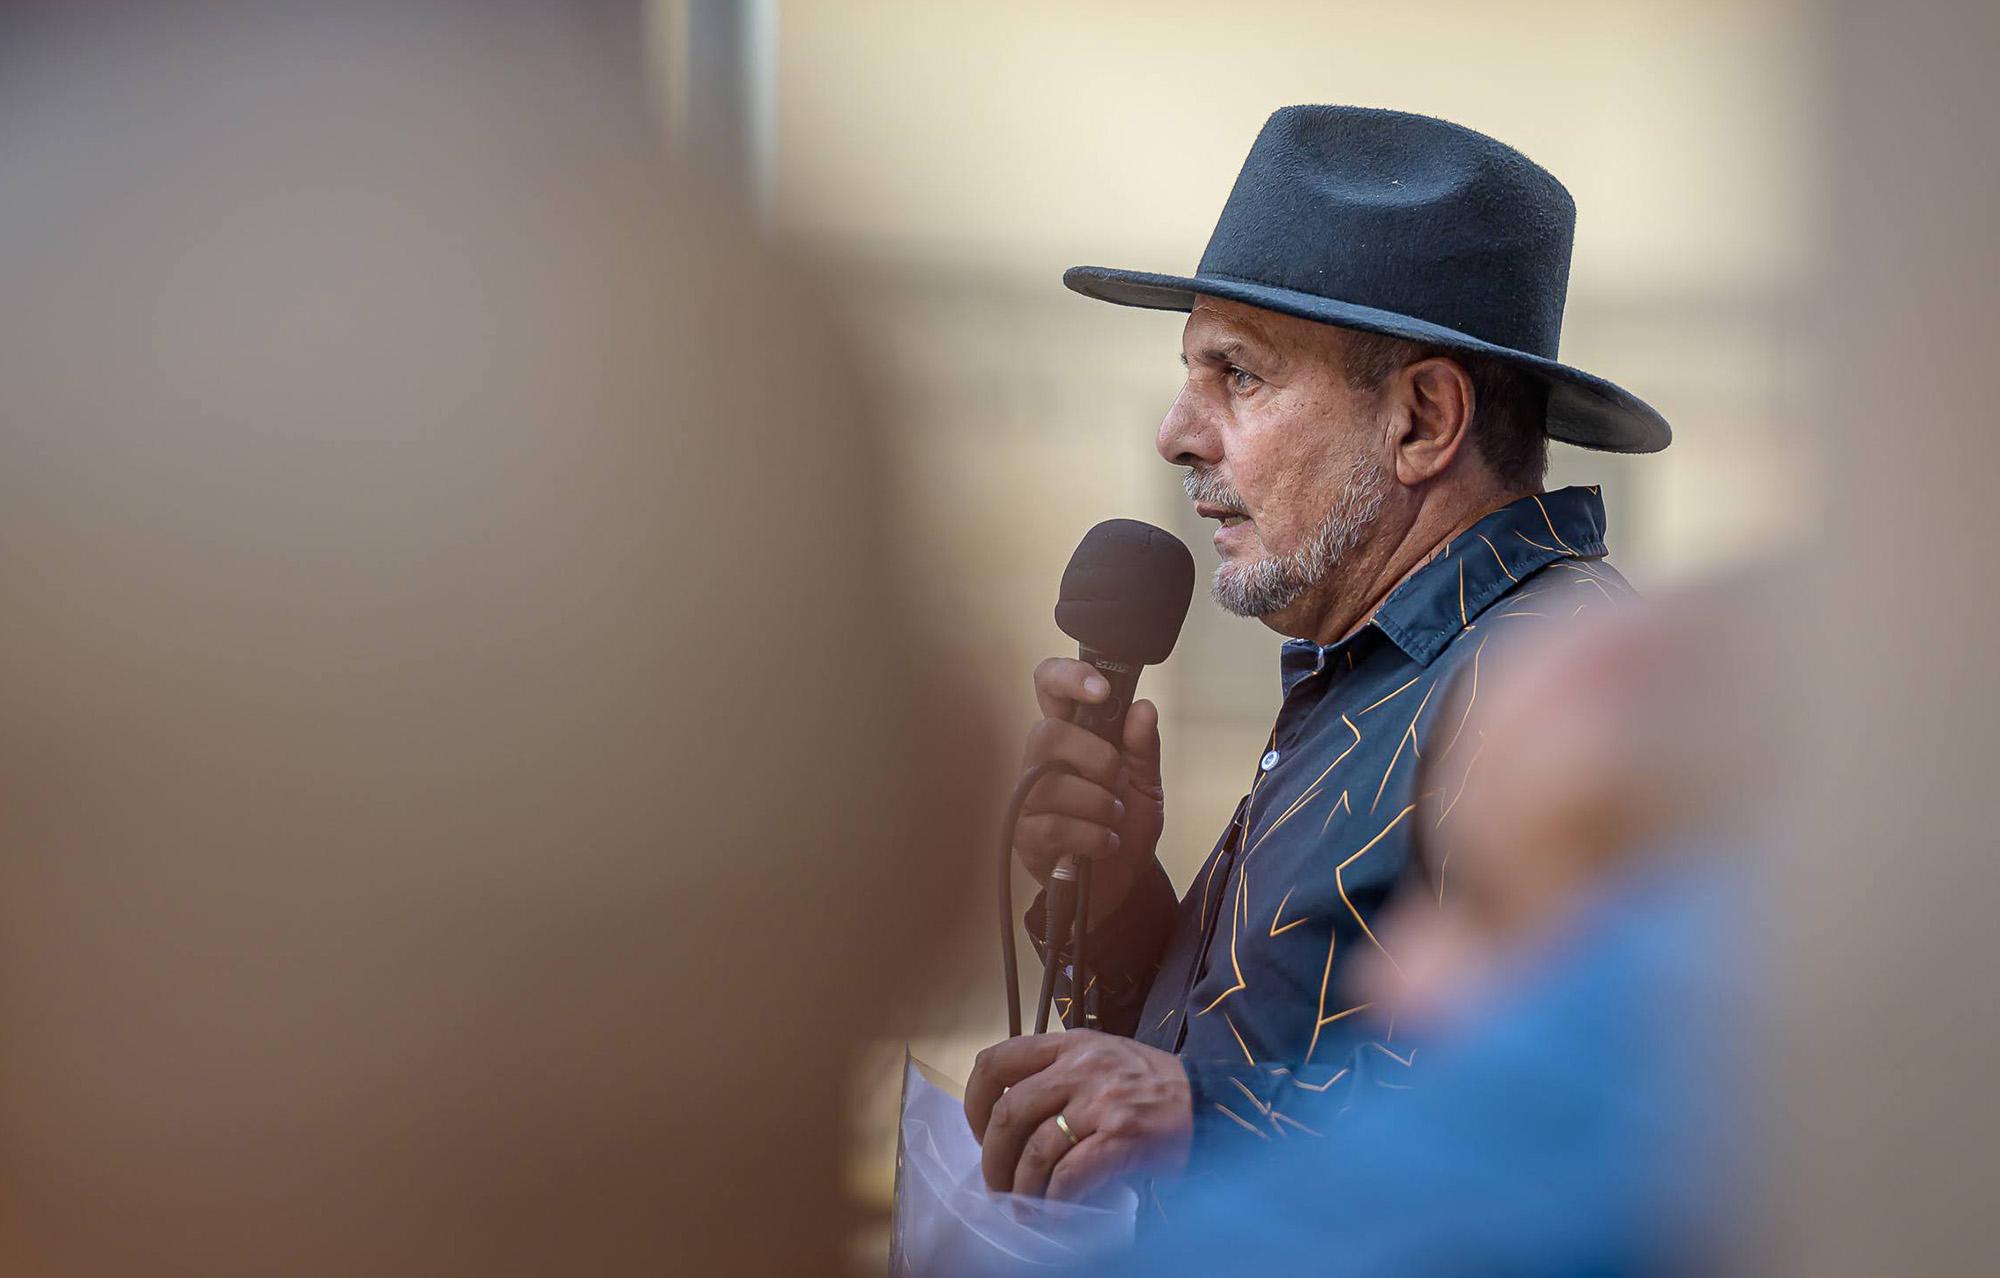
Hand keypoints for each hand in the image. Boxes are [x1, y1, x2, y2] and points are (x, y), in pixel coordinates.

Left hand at [964, 1030, 1191, 1201]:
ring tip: (1023, 1206)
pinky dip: (1055, 1200)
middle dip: (993, 1157)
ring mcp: (1102, 1100)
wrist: (1213, 1104)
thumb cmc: (1153, 1087)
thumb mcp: (1102, 1059)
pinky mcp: (1123, 1137)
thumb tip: (1010, 1126)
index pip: (998, 1061)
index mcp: (1070, 1044)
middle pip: (1009, 1112)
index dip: (975, 1101)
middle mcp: (1082, 1066)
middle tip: (997, 1184)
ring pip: (1036, 1149)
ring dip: (1021, 1186)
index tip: (981, 1131)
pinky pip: (1070, 1175)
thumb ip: (1059, 1076)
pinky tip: (1055, 1212)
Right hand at [1014, 658, 1164, 921]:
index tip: (1101, 690)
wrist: (1123, 883)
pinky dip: (1093, 836)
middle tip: (1116, 781)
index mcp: (1070, 737)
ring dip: (1100, 805)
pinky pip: (1055, 827)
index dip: (1068, 678)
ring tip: (1115, 821)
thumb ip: (1143, 748)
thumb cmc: (1126, 825)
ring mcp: (1029, 799)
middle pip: (1047, 733)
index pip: (1049, 687)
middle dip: (1095, 757)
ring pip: (1054, 784)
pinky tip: (1105, 844)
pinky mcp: (1025, 837)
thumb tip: (1143, 708)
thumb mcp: (1146, 784)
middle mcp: (1041, 762)